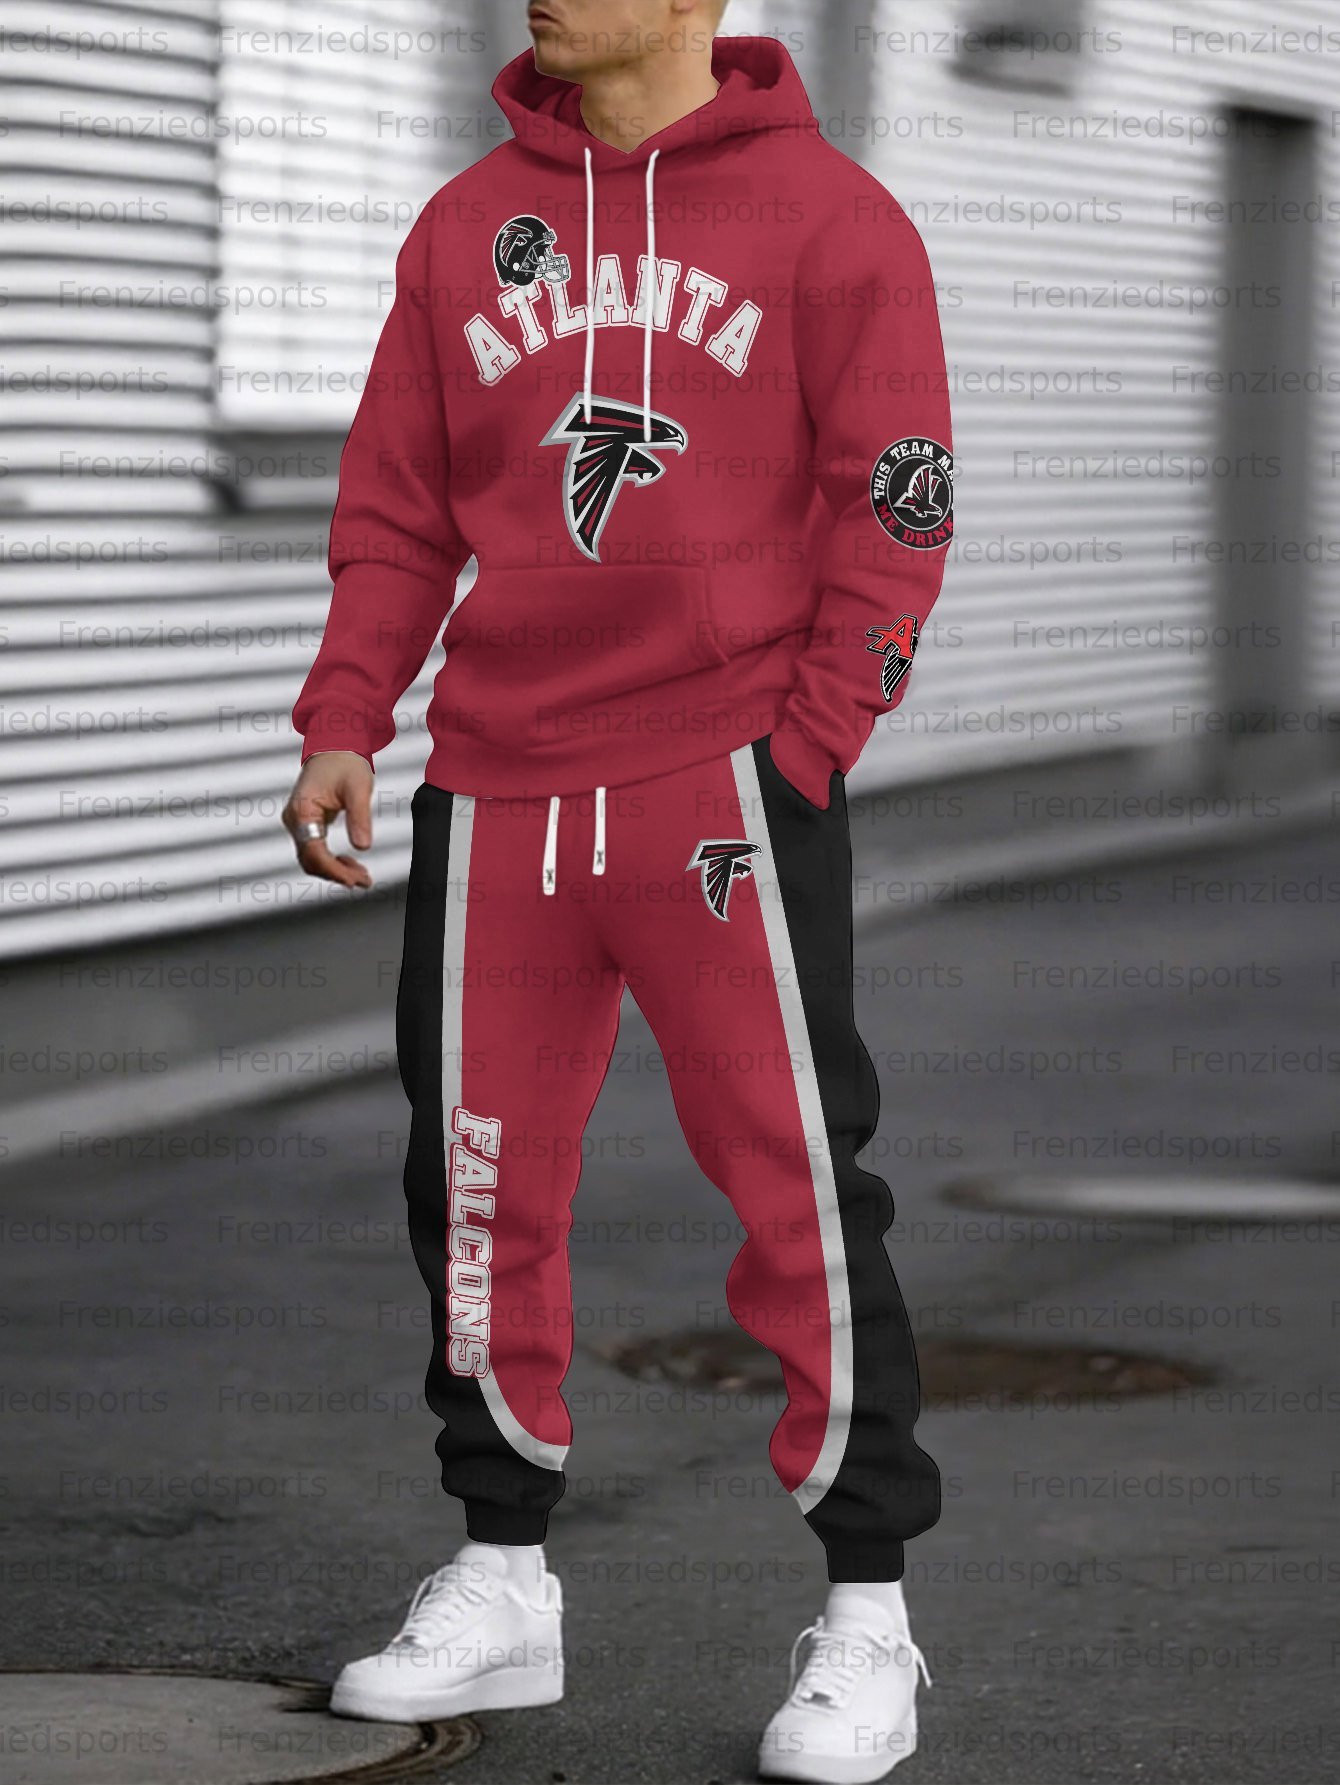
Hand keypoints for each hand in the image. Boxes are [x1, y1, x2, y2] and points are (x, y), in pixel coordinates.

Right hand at [282, 751, 374, 887]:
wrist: (334, 746)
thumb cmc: (344, 762)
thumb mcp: (358, 788)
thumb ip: (359, 818)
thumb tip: (363, 846)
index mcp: (302, 810)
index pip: (314, 851)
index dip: (334, 870)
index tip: (354, 880)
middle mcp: (294, 818)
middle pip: (310, 860)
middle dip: (336, 874)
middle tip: (363, 881)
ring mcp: (297, 821)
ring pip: (311, 858)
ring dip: (334, 870)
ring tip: (361, 876)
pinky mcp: (305, 822)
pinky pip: (314, 849)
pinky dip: (331, 861)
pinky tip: (350, 865)